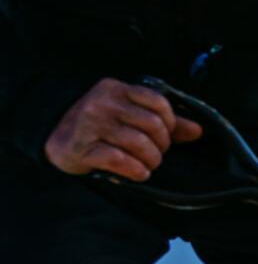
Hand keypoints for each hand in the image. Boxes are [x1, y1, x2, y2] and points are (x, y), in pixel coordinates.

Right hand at [44, 78, 202, 180]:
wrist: (53, 134)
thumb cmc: (96, 125)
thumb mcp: (126, 114)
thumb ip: (162, 120)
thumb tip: (197, 130)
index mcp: (116, 89)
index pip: (157, 102)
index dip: (170, 122)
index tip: (166, 135)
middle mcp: (102, 103)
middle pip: (152, 125)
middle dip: (162, 145)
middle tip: (156, 154)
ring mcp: (90, 125)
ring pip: (139, 144)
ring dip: (151, 161)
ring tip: (147, 165)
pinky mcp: (82, 148)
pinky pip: (121, 160)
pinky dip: (136, 171)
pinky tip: (137, 173)